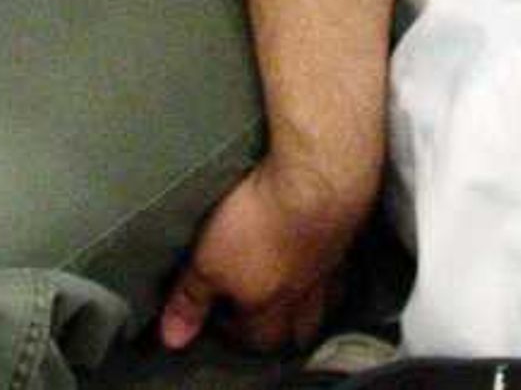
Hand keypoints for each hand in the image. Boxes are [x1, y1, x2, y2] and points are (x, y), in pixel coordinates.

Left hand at [155, 150, 370, 352]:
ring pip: (324, 303)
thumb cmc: (259, 222)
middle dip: (280, 331)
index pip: (257, 340)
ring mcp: (330, 265)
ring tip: (292, 296)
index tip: (219, 316)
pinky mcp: (347, 234)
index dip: (236, 333)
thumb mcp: (208, 261)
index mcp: (270, 304)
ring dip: (310, 308)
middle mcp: (304, 293)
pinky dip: (328, 271)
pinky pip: (340, 267)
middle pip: (299, 331)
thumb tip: (173, 340)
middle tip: (258, 315)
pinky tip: (319, 257)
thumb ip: (192, 300)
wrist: (317, 179)